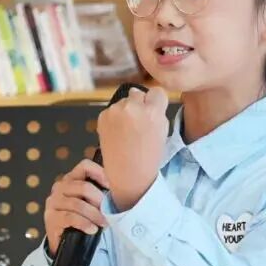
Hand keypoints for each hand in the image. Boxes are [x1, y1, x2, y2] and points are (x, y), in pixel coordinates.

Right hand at [44, 159, 109, 256]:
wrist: (65, 242)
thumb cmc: (82, 219)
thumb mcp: (91, 203)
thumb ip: (100, 194)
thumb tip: (120, 190)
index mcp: (71, 179)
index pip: (85, 166)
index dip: (101, 173)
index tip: (113, 188)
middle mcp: (60, 187)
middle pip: (83, 187)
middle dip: (100, 200)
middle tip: (110, 212)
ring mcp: (54, 202)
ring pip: (78, 204)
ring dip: (95, 215)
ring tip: (104, 223)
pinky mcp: (51, 218)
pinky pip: (71, 218)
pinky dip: (85, 223)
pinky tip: (92, 229)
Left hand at [97, 86, 168, 211]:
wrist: (128, 174)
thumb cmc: (148, 155)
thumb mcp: (162, 131)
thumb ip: (157, 111)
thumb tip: (146, 97)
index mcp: (153, 111)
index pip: (157, 91)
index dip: (155, 102)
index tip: (153, 111)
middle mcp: (133, 107)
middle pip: (138, 93)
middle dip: (139, 104)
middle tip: (139, 123)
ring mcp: (116, 111)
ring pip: (124, 101)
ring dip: (125, 111)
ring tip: (127, 131)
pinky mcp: (103, 116)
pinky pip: (112, 110)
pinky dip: (114, 118)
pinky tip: (118, 133)